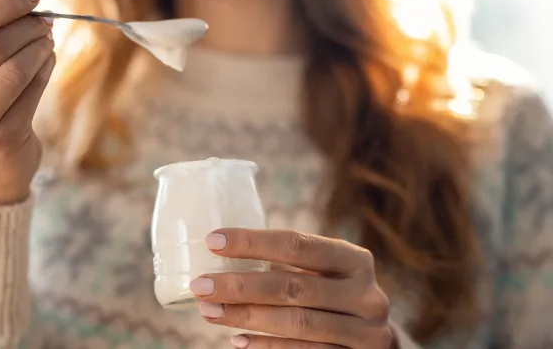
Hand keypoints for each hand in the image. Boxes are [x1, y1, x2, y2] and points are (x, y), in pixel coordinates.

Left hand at [190, 229, 392, 348]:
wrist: (378, 341)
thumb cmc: (336, 295)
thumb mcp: (327, 272)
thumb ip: (293, 262)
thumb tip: (225, 252)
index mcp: (354, 259)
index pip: (298, 244)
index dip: (253, 242)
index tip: (213, 241)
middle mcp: (365, 294)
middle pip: (293, 287)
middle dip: (241, 285)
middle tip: (201, 285)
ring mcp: (364, 332)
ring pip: (297, 323)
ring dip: (246, 317)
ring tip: (210, 311)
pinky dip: (266, 347)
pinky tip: (237, 340)